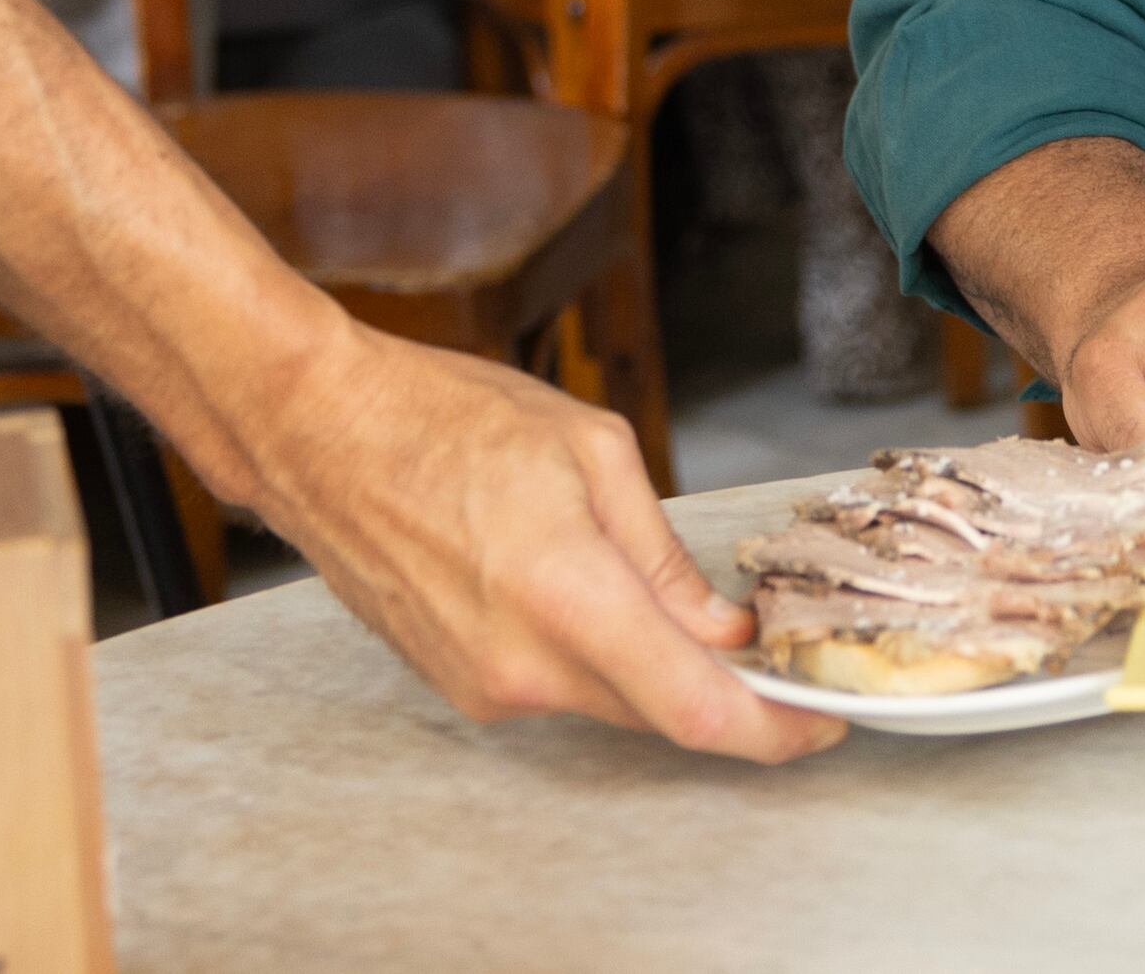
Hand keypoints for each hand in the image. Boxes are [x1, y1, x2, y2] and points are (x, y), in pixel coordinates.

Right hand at [237, 326, 840, 758]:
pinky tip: (606, 601)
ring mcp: (482, 686)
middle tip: (778, 647)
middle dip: (729, 691)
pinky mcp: (458, 684)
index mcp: (567, 598)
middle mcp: (522, 666)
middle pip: (660, 712)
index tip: (825, 717)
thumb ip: (664, 555)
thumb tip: (722, 627)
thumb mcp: (590, 451)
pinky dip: (601, 659)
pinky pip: (558, 688)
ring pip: (610, 702)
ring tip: (693, 609)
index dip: (775, 727)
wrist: (320, 433)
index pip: (695, 708)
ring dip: (661, 670)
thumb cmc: (448, 418)